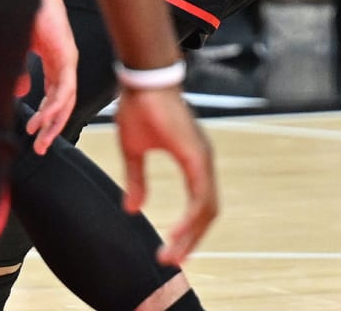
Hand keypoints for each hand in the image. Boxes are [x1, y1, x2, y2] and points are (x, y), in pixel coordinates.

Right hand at [21, 0, 77, 154]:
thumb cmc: (26, 14)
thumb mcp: (20, 52)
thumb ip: (20, 72)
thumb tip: (20, 92)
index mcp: (55, 61)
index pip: (55, 96)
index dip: (46, 117)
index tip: (35, 134)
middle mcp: (65, 62)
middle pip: (63, 102)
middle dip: (52, 127)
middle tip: (41, 147)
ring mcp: (68, 59)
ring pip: (66, 99)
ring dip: (54, 120)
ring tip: (40, 137)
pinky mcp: (66, 54)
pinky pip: (65, 87)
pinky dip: (56, 104)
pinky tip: (45, 117)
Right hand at [116, 84, 216, 266]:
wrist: (143, 80)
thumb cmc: (140, 107)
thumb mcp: (135, 151)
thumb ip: (137, 180)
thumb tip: (133, 208)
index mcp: (192, 160)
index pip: (199, 204)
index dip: (188, 230)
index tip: (172, 249)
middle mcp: (203, 161)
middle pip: (206, 212)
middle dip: (191, 240)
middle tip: (172, 260)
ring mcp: (202, 158)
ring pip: (207, 208)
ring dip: (191, 235)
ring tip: (172, 254)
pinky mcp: (196, 156)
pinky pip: (201, 196)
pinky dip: (191, 218)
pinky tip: (177, 233)